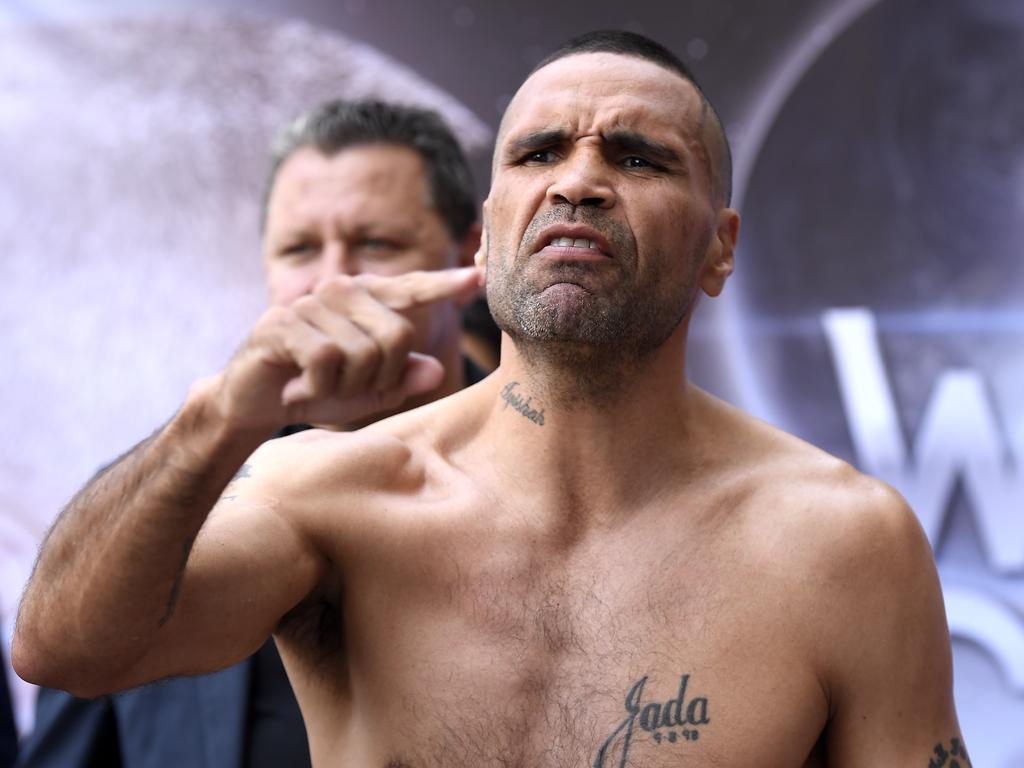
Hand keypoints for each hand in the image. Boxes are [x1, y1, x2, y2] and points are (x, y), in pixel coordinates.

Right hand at [212, 266, 481, 431]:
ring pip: (362, 353)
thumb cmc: (319, 390)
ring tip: (319, 386)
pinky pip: (327, 360)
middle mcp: (342, 291)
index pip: (412, 289)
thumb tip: (434, 370)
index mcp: (367, 301)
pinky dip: (318, 387)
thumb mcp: (369, 391)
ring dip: (344, 387)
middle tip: (347, 389)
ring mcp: (311, 303)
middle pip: (396, 337)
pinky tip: (298, 387)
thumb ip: (402, 379)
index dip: (445, 285)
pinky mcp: (283, 322)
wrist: (255, 401)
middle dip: (379, 379)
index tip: (478, 277)